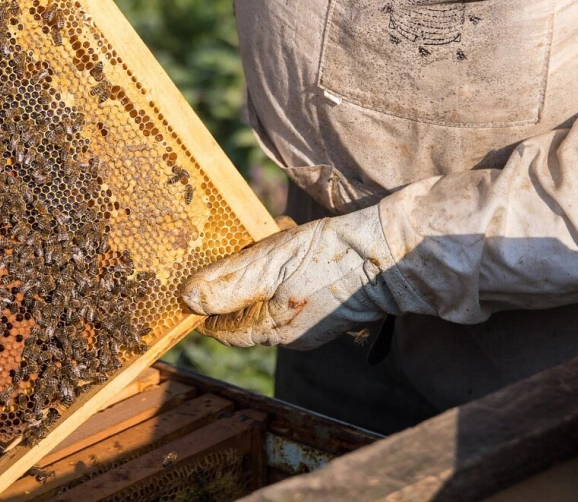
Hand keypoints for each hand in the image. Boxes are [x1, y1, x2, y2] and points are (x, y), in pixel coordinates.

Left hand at [180, 208, 402, 349]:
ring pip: (267, 299)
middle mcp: (290, 336)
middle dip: (235, 283)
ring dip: (260, 272)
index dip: (205, 303)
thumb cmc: (328, 256)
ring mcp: (310, 323)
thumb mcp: (269, 264)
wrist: (390, 252)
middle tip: (237, 249)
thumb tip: (187, 300)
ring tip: (270, 240)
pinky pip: (289, 292)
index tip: (196, 276)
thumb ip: (227, 283)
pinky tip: (292, 245)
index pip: (221, 329)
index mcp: (272, 330)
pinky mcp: (326, 308)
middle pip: (243, 313)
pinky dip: (283, 271)